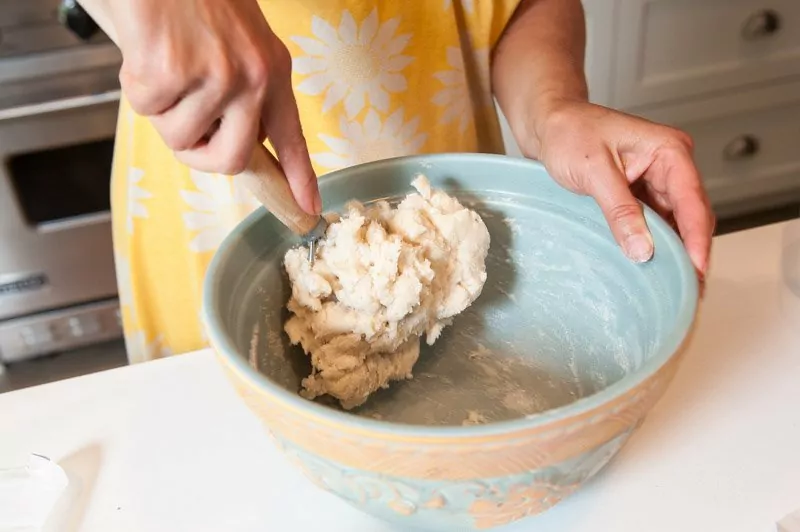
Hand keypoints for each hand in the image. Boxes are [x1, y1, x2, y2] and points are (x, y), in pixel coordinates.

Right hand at [112, 0, 319, 213]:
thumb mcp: (241, 42)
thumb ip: (244, 91)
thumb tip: (232, 138)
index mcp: (274, 71)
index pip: (290, 137)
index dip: (299, 177)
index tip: (308, 208)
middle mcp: (253, 79)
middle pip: (231, 159)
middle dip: (200, 154)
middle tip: (184, 125)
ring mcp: (216, 78)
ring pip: (181, 138)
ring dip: (163, 111)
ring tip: (166, 65)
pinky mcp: (174, 72)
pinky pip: (148, 110)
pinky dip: (138, 88)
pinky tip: (148, 53)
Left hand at [529, 101, 714, 277]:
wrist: (546, 124)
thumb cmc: (568, 132)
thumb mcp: (593, 171)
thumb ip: (620, 210)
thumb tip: (642, 249)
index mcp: (669, 151)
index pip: (693, 201)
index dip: (696, 240)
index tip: (696, 271)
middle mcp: (669, 166)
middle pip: (691, 216)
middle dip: (690, 252)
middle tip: (687, 289)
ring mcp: (655, 181)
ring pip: (674, 224)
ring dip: (672, 251)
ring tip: (671, 284)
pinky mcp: (639, 194)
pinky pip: (653, 224)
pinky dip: (653, 244)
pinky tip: (650, 266)